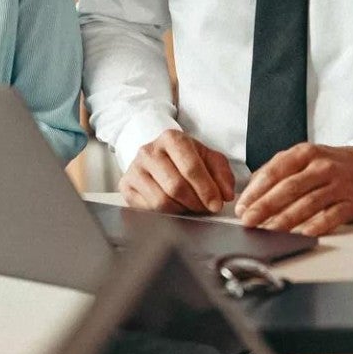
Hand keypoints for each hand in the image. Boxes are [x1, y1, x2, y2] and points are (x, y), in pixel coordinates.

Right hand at [121, 129, 236, 213]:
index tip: (216, 204)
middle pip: (175, 186)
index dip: (206, 189)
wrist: (156, 155)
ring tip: (191, 207)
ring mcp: (135, 169)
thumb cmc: (184, 157)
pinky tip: (174, 207)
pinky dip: (166, 214)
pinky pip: (148, 209)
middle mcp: (149, 151)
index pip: (190, 167)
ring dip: (181, 210)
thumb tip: (226, 194)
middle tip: (205, 208)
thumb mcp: (207, 157)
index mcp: (171, 138)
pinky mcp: (126, 186)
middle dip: (195, 202)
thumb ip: (222, 173)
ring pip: (161, 201)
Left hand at [236, 143, 352, 235]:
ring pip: (308, 203)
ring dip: (285, 219)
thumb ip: (278, 170)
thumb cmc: (331, 165)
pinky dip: (315, 226)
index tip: (242, 207)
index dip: (255, 191)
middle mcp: (321, 167)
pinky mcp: (352, 203)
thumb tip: (250, 191)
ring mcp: (338, 185)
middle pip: (289, 188)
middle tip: (248, 221)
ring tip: (268, 231)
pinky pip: (331, 216)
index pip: (275, 171)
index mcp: (305, 153)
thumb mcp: (304, 158)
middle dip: (265, 206)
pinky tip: (301, 234)